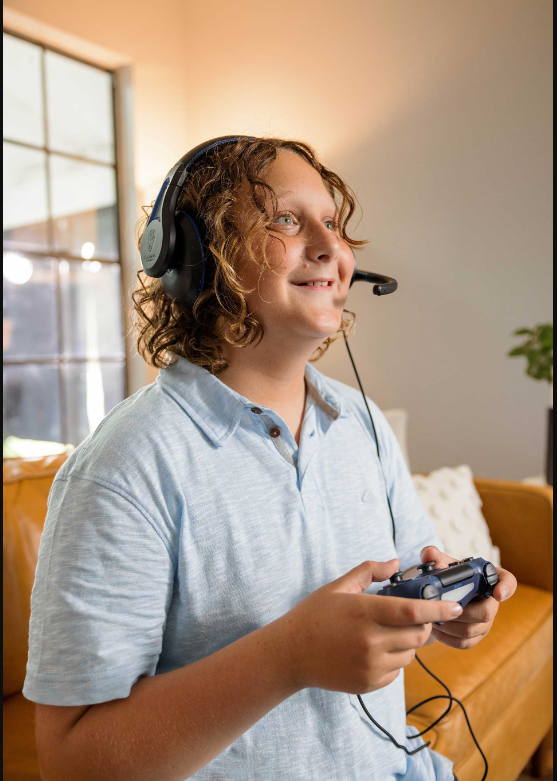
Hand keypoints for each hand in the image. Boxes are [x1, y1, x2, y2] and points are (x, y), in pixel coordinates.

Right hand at [277, 559, 463, 694]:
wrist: (291, 653)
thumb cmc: (315, 614)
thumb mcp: (339, 586)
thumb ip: (370, 571)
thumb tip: (396, 563)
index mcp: (364, 612)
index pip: (413, 612)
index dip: (438, 609)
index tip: (454, 606)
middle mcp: (371, 641)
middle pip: (418, 635)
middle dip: (424, 625)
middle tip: (414, 616)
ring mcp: (370, 665)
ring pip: (410, 655)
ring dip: (408, 643)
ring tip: (386, 632)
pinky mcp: (369, 683)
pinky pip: (396, 671)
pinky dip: (394, 660)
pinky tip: (373, 650)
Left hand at [418, 546, 516, 649]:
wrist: (440, 595)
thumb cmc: (446, 577)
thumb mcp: (441, 564)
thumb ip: (434, 557)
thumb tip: (428, 553)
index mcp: (488, 578)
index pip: (507, 581)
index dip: (506, 588)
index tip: (497, 593)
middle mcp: (492, 601)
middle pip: (487, 612)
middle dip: (462, 611)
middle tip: (442, 606)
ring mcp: (485, 621)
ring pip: (472, 630)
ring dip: (450, 625)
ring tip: (432, 617)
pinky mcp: (474, 636)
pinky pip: (464, 642)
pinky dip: (447, 637)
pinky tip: (434, 629)